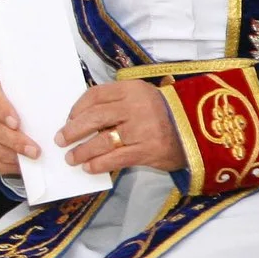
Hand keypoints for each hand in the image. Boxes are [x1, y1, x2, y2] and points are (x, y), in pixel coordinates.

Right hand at [0, 83, 39, 176]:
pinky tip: (21, 165)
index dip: (1, 110)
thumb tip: (56, 114)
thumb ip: (38, 104)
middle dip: (14, 141)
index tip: (16, 123)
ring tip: (32, 158)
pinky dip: (7, 165)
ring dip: (13, 155)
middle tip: (34, 150)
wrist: (30, 124)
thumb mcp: (36, 102)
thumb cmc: (32, 110)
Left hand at [59, 80, 182, 174]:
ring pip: (102, 141)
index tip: (68, 120)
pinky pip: (116, 158)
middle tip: (61, 140)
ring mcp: (143, 129)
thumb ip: (117, 104)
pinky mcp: (149, 150)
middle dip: (73, 131)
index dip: (77, 108)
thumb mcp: (142, 99)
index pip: (95, 95)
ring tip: (72, 158)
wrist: (198, 132)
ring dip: (82, 151)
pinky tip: (89, 168)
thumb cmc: (164, 115)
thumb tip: (81, 120)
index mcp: (133, 89)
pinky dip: (99, 164)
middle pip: (94, 117)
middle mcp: (137, 106)